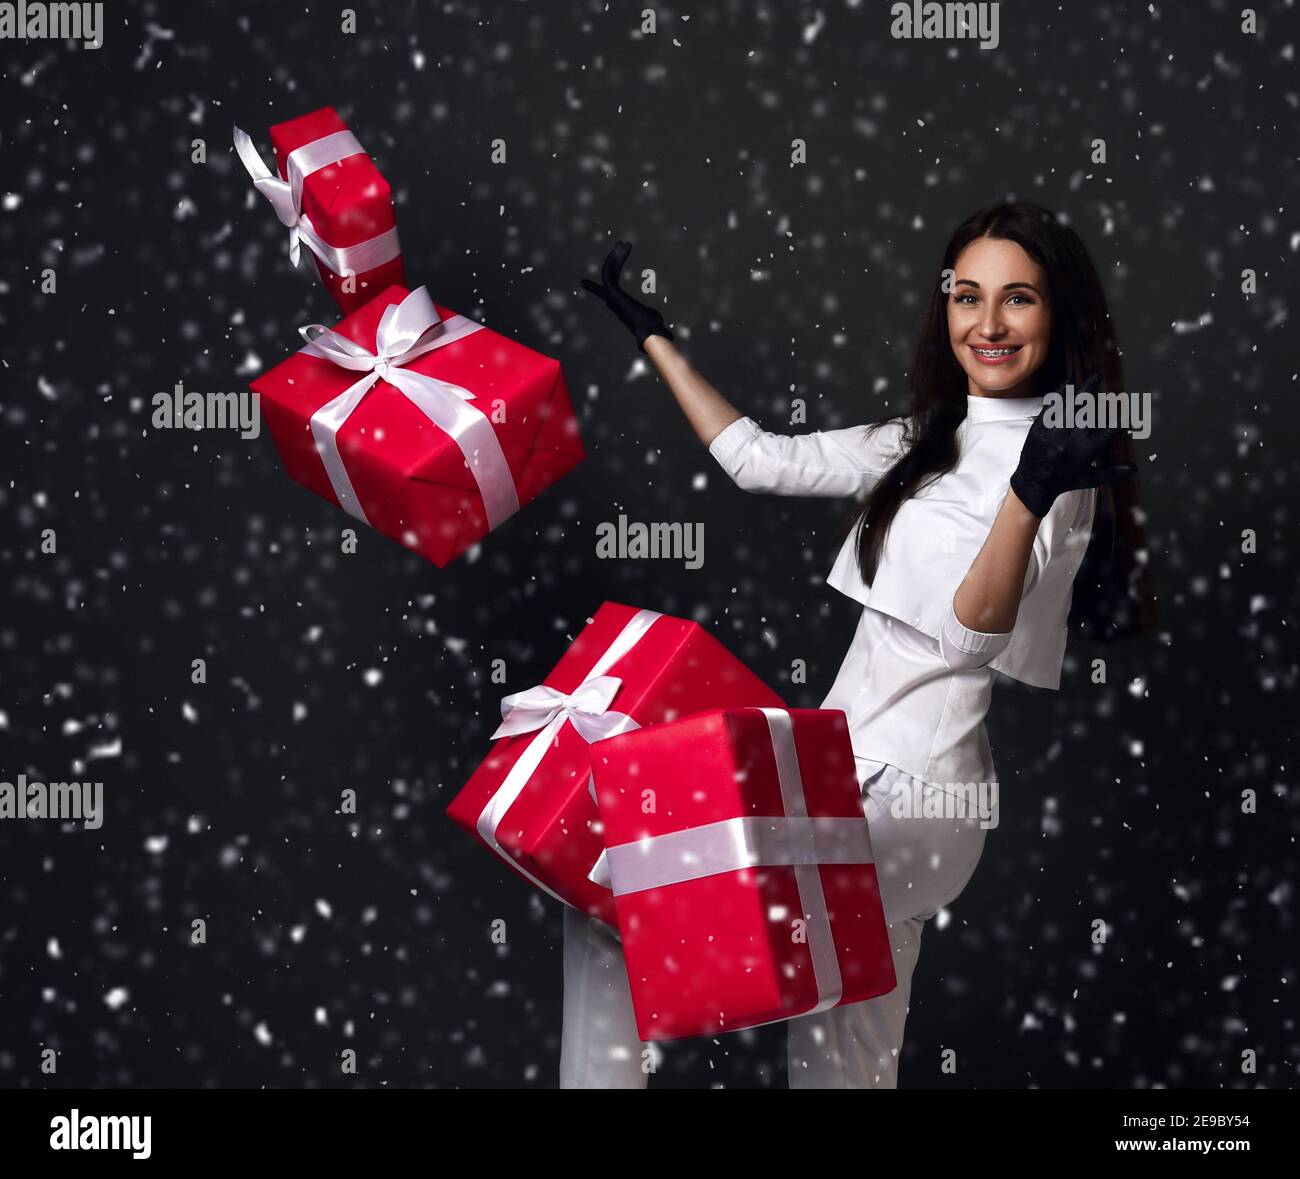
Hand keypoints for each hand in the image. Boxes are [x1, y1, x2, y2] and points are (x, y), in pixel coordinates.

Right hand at [580, 240, 674, 353]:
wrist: (650, 333)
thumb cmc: (653, 329)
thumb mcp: (653, 321)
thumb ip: (656, 322)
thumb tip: (669, 335)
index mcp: (618, 306)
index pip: (603, 293)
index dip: (594, 287)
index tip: (582, 283)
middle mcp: (612, 301)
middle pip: (608, 276)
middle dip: (613, 260)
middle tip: (621, 245)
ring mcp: (611, 297)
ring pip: (608, 271)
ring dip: (616, 256)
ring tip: (625, 243)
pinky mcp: (613, 293)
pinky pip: (609, 272)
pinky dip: (615, 259)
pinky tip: (622, 248)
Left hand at [1009, 372, 1136, 517]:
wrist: (1033, 484)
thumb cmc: (1063, 482)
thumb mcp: (1090, 479)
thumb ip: (1112, 472)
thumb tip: (1134, 469)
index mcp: (1085, 451)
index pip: (1108, 430)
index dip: (1119, 420)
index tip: (1126, 413)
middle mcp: (1070, 439)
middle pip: (1090, 412)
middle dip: (1101, 398)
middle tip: (1109, 387)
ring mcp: (1054, 431)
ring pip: (1071, 405)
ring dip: (1084, 390)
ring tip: (1095, 378)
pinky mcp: (1040, 427)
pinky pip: (1051, 406)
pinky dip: (1060, 393)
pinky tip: (1069, 383)